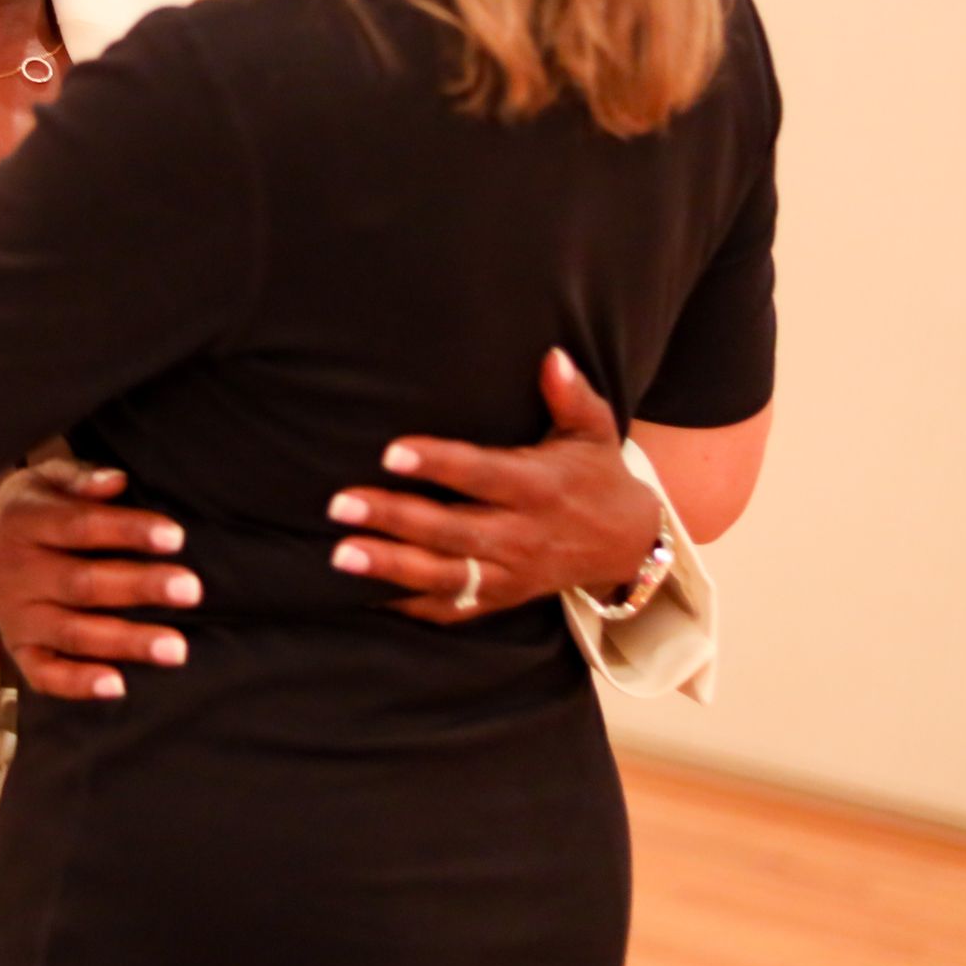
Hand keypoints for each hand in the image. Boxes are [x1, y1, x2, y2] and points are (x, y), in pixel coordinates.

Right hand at [0, 456, 200, 701]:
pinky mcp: (19, 651)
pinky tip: (118, 685)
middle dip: (139, 587)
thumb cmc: (31, 512)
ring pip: (73, 633)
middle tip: (191, 590)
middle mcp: (18, 572)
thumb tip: (117, 481)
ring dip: (126, 642)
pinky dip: (78, 683)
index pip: (80, 526)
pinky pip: (45, 674)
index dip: (128, 531)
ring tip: (176, 647)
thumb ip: (80, 479)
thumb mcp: (43, 480)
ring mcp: (17, 616)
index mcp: (25, 522)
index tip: (176, 536)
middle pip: (82, 583)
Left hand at [327, 349, 660, 623]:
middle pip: (450, 530)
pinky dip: (408, 606)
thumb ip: (571, 394)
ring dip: (390, 567)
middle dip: (394, 518)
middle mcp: (521, 535)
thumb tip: (552, 356)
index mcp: (538, 486)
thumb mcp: (594, 430)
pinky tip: (361, 595)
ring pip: (443, 575)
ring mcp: (508, 574)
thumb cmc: (596, 474)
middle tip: (340, 505)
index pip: (480, 474)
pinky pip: (449, 609)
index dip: (437, 465)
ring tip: (339, 556)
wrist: (626, 546)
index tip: (391, 453)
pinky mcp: (499, 599)